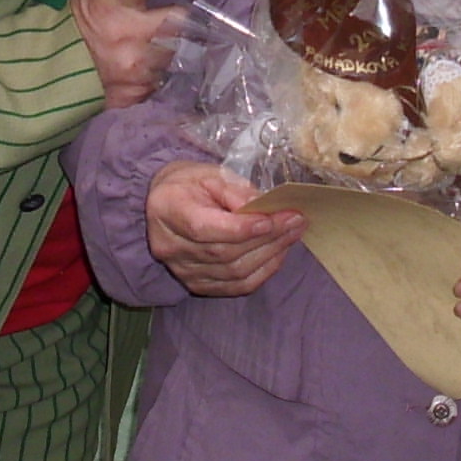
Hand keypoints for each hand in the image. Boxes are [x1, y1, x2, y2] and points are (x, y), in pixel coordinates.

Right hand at [72, 0, 190, 107]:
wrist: (45, 74)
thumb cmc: (71, 22)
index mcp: (112, 4)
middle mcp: (128, 37)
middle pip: (182, 20)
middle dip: (188, 13)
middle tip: (188, 8)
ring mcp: (136, 70)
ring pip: (182, 52)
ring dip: (181, 43)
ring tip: (174, 36)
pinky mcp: (140, 94)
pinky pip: (167, 79)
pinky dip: (166, 69)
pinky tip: (158, 61)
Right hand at [148, 162, 303, 296]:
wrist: (166, 204)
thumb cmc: (189, 184)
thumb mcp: (211, 174)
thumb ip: (237, 192)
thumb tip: (265, 210)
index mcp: (167, 210)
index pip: (204, 228)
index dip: (240, 228)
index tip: (272, 219)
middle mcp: (169, 246)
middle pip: (224, 252)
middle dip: (266, 238)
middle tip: (295, 221)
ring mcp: (182, 270)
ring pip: (234, 272)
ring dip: (269, 254)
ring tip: (292, 233)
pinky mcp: (196, 284)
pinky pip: (235, 287)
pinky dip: (262, 272)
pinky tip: (278, 253)